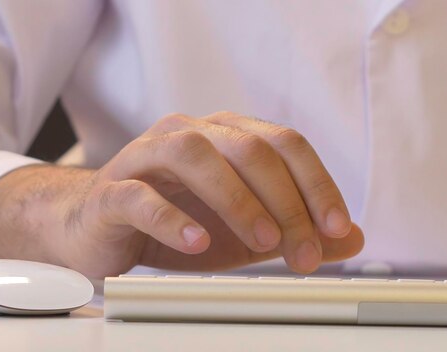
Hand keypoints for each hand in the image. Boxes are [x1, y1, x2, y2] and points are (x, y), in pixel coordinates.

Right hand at [0, 112, 362, 276]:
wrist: (97, 226)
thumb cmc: (172, 222)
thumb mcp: (243, 231)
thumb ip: (294, 229)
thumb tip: (349, 238)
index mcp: (224, 135)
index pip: (283, 144)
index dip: (316, 185)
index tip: (335, 231)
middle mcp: (189, 134)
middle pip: (248, 148)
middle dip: (285, 203)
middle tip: (302, 254)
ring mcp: (147, 156)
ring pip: (196, 157)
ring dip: (238, 201)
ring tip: (262, 244)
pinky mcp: (112, 189)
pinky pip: (140, 195)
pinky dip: (172, 218)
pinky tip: (196, 244)